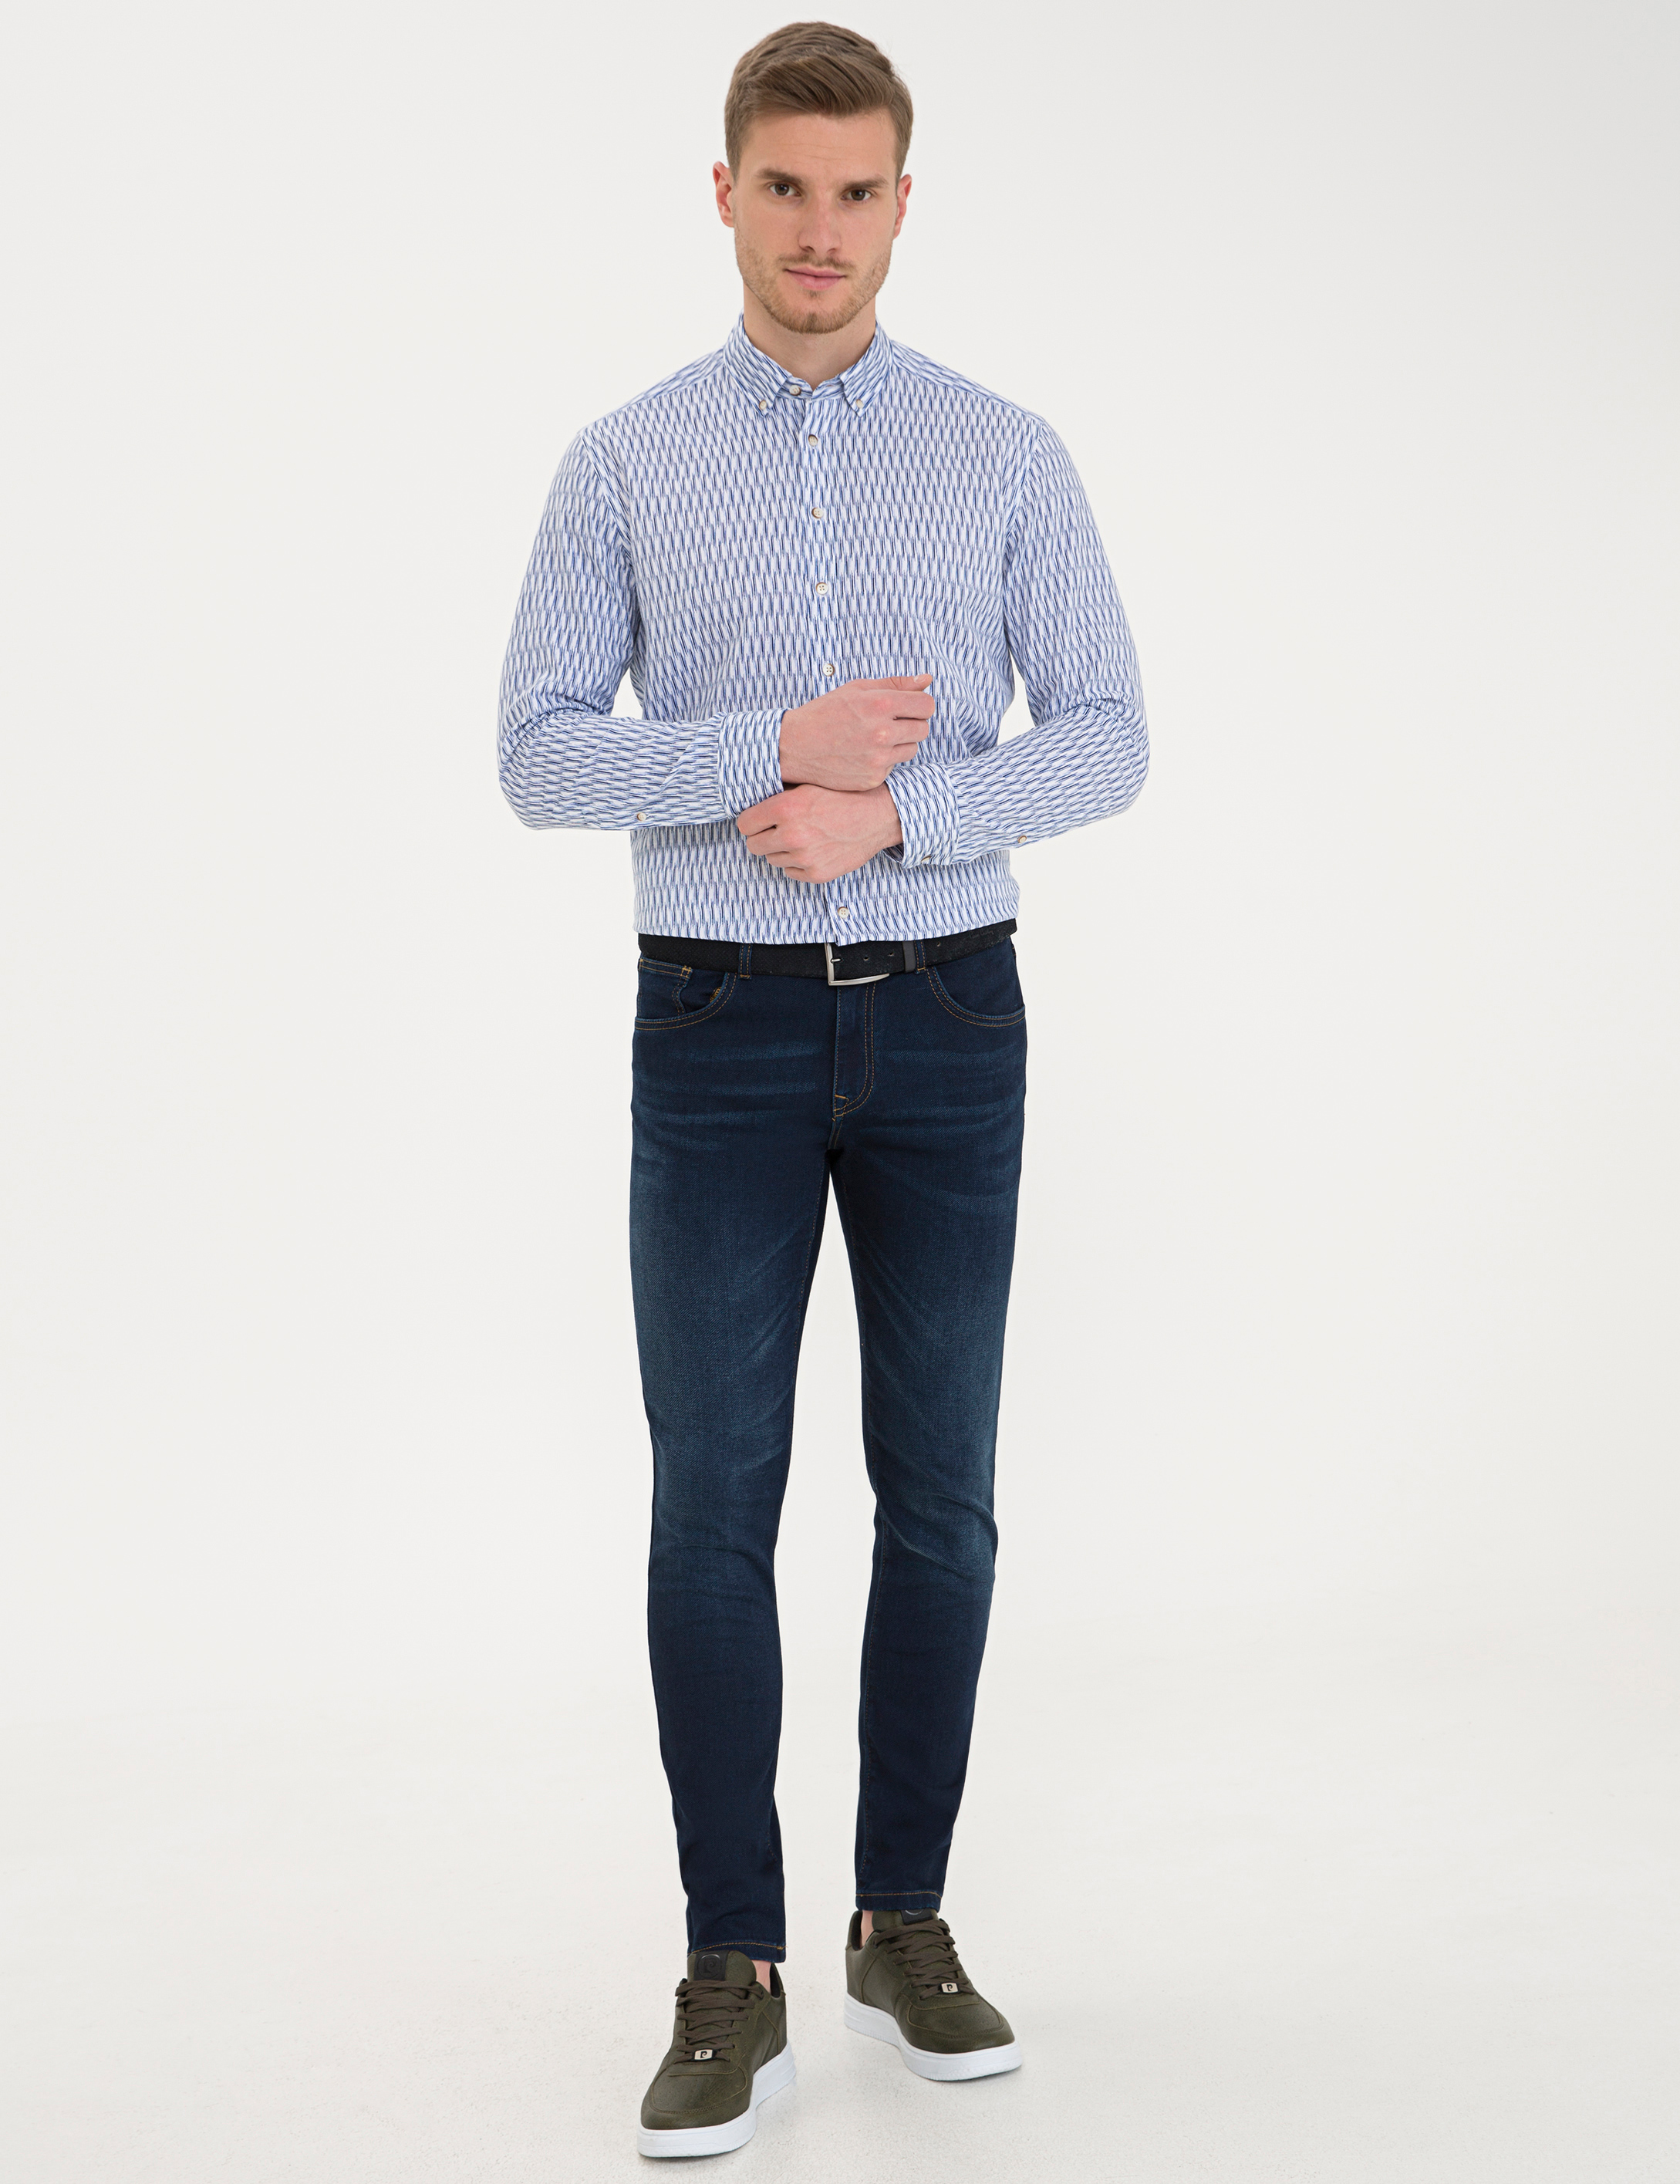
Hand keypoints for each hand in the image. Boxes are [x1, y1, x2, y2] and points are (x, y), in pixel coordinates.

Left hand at [735, 784, 903, 882]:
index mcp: (786, 808)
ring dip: (780, 850)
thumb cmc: (843, 796)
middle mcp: (792, 834)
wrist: (878, 816)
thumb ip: (779, 795)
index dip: (751, 821)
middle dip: (762, 836)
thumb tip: (751, 800)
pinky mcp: (816, 874)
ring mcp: (804, 857)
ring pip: (771, 859)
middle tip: (778, 829)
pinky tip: (813, 848)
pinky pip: (790, 872)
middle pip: (753, 845)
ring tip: (801, 836)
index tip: (758, 820)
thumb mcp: (808, 784)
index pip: (744, 824)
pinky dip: (796, 863)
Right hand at [779, 676, 933, 791]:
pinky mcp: (873, 778)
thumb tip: (928, 679)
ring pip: (911, 750)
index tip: (908, 707)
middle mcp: (882, 733)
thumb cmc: (826, 713)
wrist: (795, 746)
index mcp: (880, 705)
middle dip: (911, 724)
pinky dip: (884, 761)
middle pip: (923, 729)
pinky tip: (862, 754)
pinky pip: (894, 767)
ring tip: (874, 738)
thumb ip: (896, 684)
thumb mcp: (857, 689)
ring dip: (900, 743)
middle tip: (888, 723)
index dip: (919, 705)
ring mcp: (878, 759)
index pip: (926, 705)